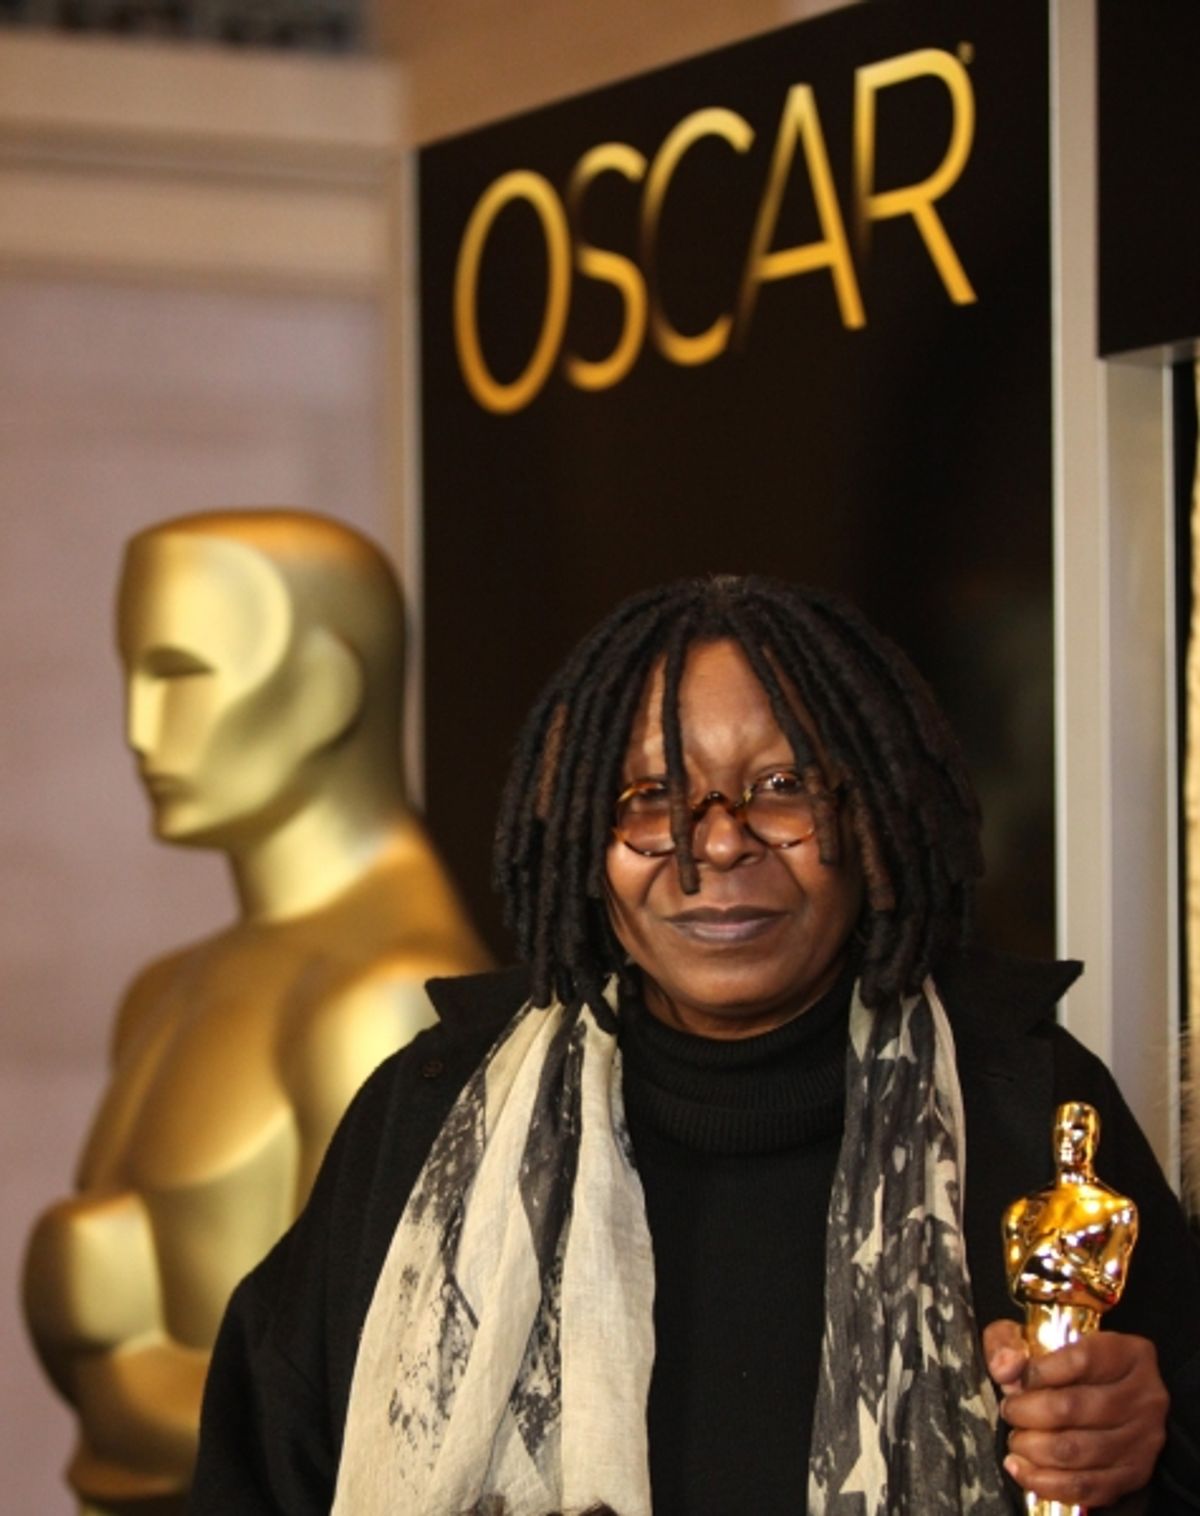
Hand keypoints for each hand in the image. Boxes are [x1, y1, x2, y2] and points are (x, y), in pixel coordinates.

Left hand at [984, 1318, 1167, 1507]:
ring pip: (1077, 1451)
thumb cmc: (1068, 1364)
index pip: (1079, 1360)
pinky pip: (1086, 1487)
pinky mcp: (1134, 1475)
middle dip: (1027, 1414)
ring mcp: (1143, 1439)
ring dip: (1033, 1450)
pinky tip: (1023, 1470)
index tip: (1014, 1380)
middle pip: (1073, 1408)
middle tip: (1009, 1412)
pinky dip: (1046, 1482)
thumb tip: (1004, 1369)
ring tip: (1015, 1441)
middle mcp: (1143, 1397)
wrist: (1110, 1394)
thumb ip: (1010, 1342)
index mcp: (1127, 1354)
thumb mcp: (1037, 1336)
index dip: (1037, 1372)